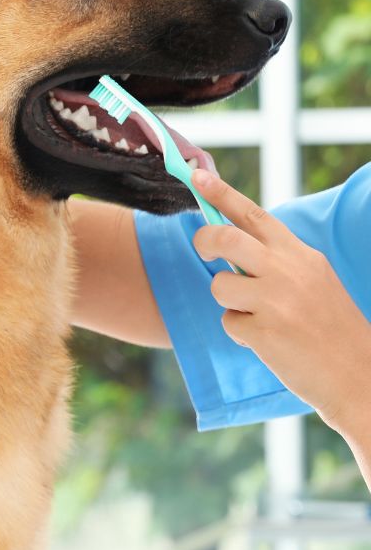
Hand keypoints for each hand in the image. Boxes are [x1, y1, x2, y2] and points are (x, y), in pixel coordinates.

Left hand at [191, 169, 370, 438]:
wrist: (357, 374)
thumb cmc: (329, 328)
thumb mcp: (314, 280)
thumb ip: (278, 261)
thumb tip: (231, 245)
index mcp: (300, 254)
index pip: (253, 214)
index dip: (221, 193)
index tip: (196, 175)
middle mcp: (288, 270)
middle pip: (225, 238)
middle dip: (204, 241)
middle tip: (204, 251)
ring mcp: (276, 300)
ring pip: (220, 285)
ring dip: (229, 303)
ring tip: (258, 317)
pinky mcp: (265, 332)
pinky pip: (229, 323)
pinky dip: (241, 333)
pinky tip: (269, 341)